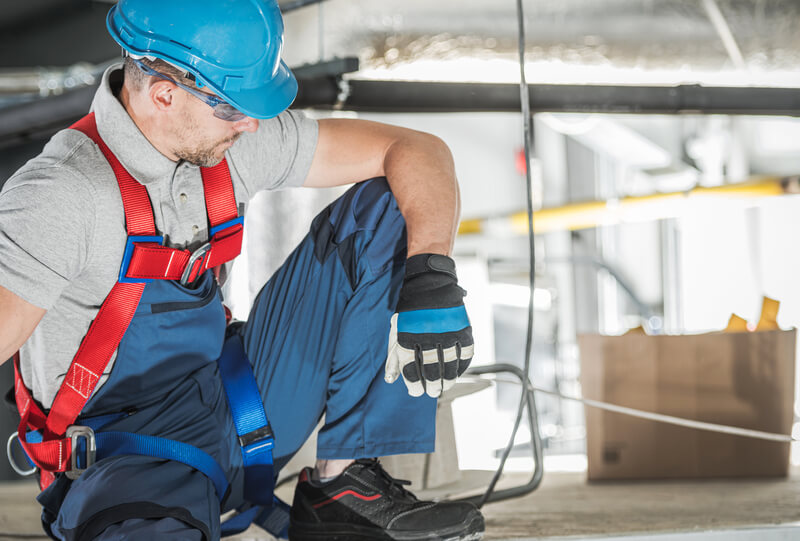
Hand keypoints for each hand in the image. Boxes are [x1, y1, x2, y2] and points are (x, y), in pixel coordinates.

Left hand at [384, 253, 473, 397]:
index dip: (414, 384)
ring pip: (450, 364)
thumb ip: (393, 356)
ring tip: (445, 386)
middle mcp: (427, 335)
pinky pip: (465, 353)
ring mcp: (447, 332)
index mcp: (407, 336)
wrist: (430, 282)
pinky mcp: (462, 327)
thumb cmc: (411, 310)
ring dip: (448, 379)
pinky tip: (457, 371)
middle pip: (432, 370)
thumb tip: (390, 380)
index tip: (416, 392)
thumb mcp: (397, 330)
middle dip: (432, 386)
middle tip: (432, 392)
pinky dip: (463, 365)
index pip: (411, 368)